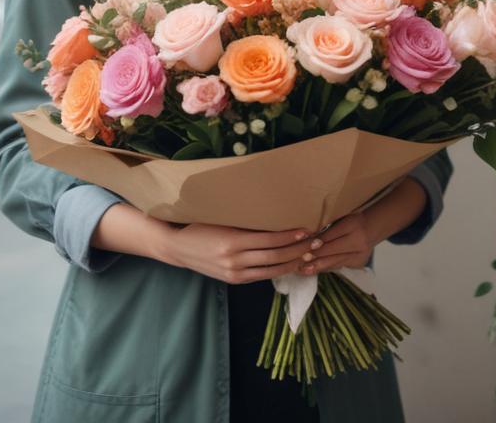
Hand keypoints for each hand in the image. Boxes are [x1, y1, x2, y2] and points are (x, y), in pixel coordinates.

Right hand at [158, 221, 321, 284]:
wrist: (178, 248)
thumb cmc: (201, 225)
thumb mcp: (222, 219)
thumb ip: (245, 222)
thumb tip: (276, 215)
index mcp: (233, 239)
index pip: (270, 239)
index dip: (290, 235)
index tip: (307, 229)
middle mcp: (235, 258)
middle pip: (275, 255)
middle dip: (299, 249)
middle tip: (317, 241)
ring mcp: (235, 272)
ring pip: (272, 268)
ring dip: (294, 261)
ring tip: (311, 253)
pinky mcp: (234, 280)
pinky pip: (263, 276)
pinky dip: (280, 270)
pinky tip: (292, 264)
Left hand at [297, 210, 376, 276]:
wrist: (372, 229)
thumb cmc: (352, 220)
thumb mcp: (342, 218)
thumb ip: (328, 228)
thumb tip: (309, 238)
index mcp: (352, 225)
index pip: (332, 235)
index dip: (319, 241)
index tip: (307, 246)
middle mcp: (357, 241)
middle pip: (334, 250)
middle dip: (317, 256)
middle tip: (303, 259)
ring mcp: (359, 254)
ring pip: (336, 261)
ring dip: (319, 265)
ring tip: (305, 269)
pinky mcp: (358, 263)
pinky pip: (339, 266)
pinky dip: (326, 267)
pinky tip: (316, 270)